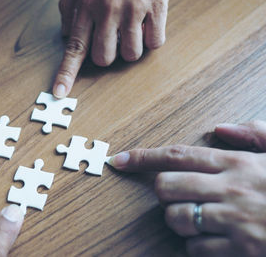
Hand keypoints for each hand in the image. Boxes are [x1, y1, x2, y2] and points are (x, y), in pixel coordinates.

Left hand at [53, 0, 169, 97]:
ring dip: (130, 47)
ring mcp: (133, 9)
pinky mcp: (157, 6)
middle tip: (112, 37)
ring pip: (131, 55)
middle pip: (104, 58)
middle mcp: (106, 10)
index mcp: (84, 6)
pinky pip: (155, 43)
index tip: (60, 92)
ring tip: (131, 27)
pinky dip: (152, 37)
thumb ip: (69, 12)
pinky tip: (147, 21)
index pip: (73, 47)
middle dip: (107, 54)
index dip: (66, 73)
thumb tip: (66, 38)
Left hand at [109, 120, 265, 255]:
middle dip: (164, 192)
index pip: (177, 155)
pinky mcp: (240, 250)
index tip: (120, 160)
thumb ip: (255, 134)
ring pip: (175, 219)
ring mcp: (234, 221)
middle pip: (166, 186)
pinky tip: (215, 239)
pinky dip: (196, 246)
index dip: (143, 157)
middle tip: (177, 194)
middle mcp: (230, 189)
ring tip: (199, 217)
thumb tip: (220, 128)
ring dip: (179, 220)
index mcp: (237, 163)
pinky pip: (194, 249)